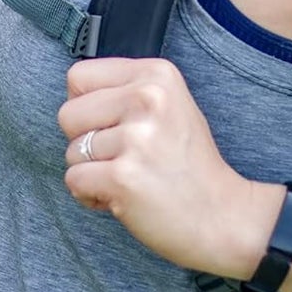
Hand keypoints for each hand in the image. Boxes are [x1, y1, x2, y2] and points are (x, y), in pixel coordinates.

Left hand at [58, 56, 279, 277]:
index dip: (84, 106)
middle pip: (67, 114)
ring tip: (130, 178)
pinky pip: (74, 181)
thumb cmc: (190, 164)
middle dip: (83, 142)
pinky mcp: (123, 177)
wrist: (224, 216)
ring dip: (92, 172)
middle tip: (122, 157)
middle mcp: (148, 98)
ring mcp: (136, 138)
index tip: (111, 126)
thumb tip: (74, 96)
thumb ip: (127, 92)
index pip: (79, 77)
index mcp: (157, 75)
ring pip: (70, 151)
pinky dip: (90, 196)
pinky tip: (122, 197)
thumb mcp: (170, 106)